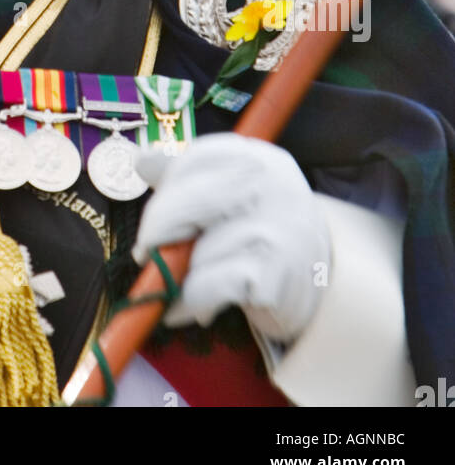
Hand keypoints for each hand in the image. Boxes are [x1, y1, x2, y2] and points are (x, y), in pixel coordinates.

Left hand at [132, 134, 330, 342]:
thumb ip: (187, 175)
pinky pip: (205, 288)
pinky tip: (199, 307)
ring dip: (177, 278)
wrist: (323, 284)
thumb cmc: (263, 231)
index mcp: (256, 157)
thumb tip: (141, 159)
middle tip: (147, 255)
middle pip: (183, 203)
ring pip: (192, 252)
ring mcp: (273, 229)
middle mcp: (268, 185)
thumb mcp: (233, 193)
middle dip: (155, 234)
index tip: (155, 218)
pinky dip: (191, 303)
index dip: (163, 192)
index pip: (192, 160)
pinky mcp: (271, 275)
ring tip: (188, 286)